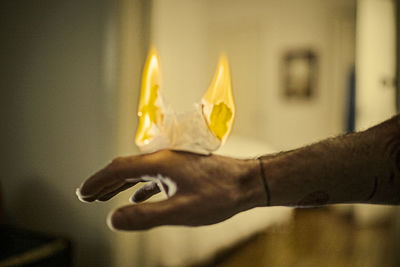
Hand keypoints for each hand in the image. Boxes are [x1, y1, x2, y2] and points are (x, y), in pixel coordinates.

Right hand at [77, 150, 265, 229]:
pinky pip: (153, 178)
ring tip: (104, 196)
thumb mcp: (180, 211)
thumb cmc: (218, 196)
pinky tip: (136, 197)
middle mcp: (163, 159)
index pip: (119, 169)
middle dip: (104, 182)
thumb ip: (146, 216)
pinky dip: (139, 188)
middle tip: (86, 195)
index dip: (98, 181)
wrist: (247, 183)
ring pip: (139, 173)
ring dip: (119, 184)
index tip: (81, 192)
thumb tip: (112, 220)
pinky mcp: (182, 171)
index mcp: (159, 164)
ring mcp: (173, 164)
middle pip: (125, 168)